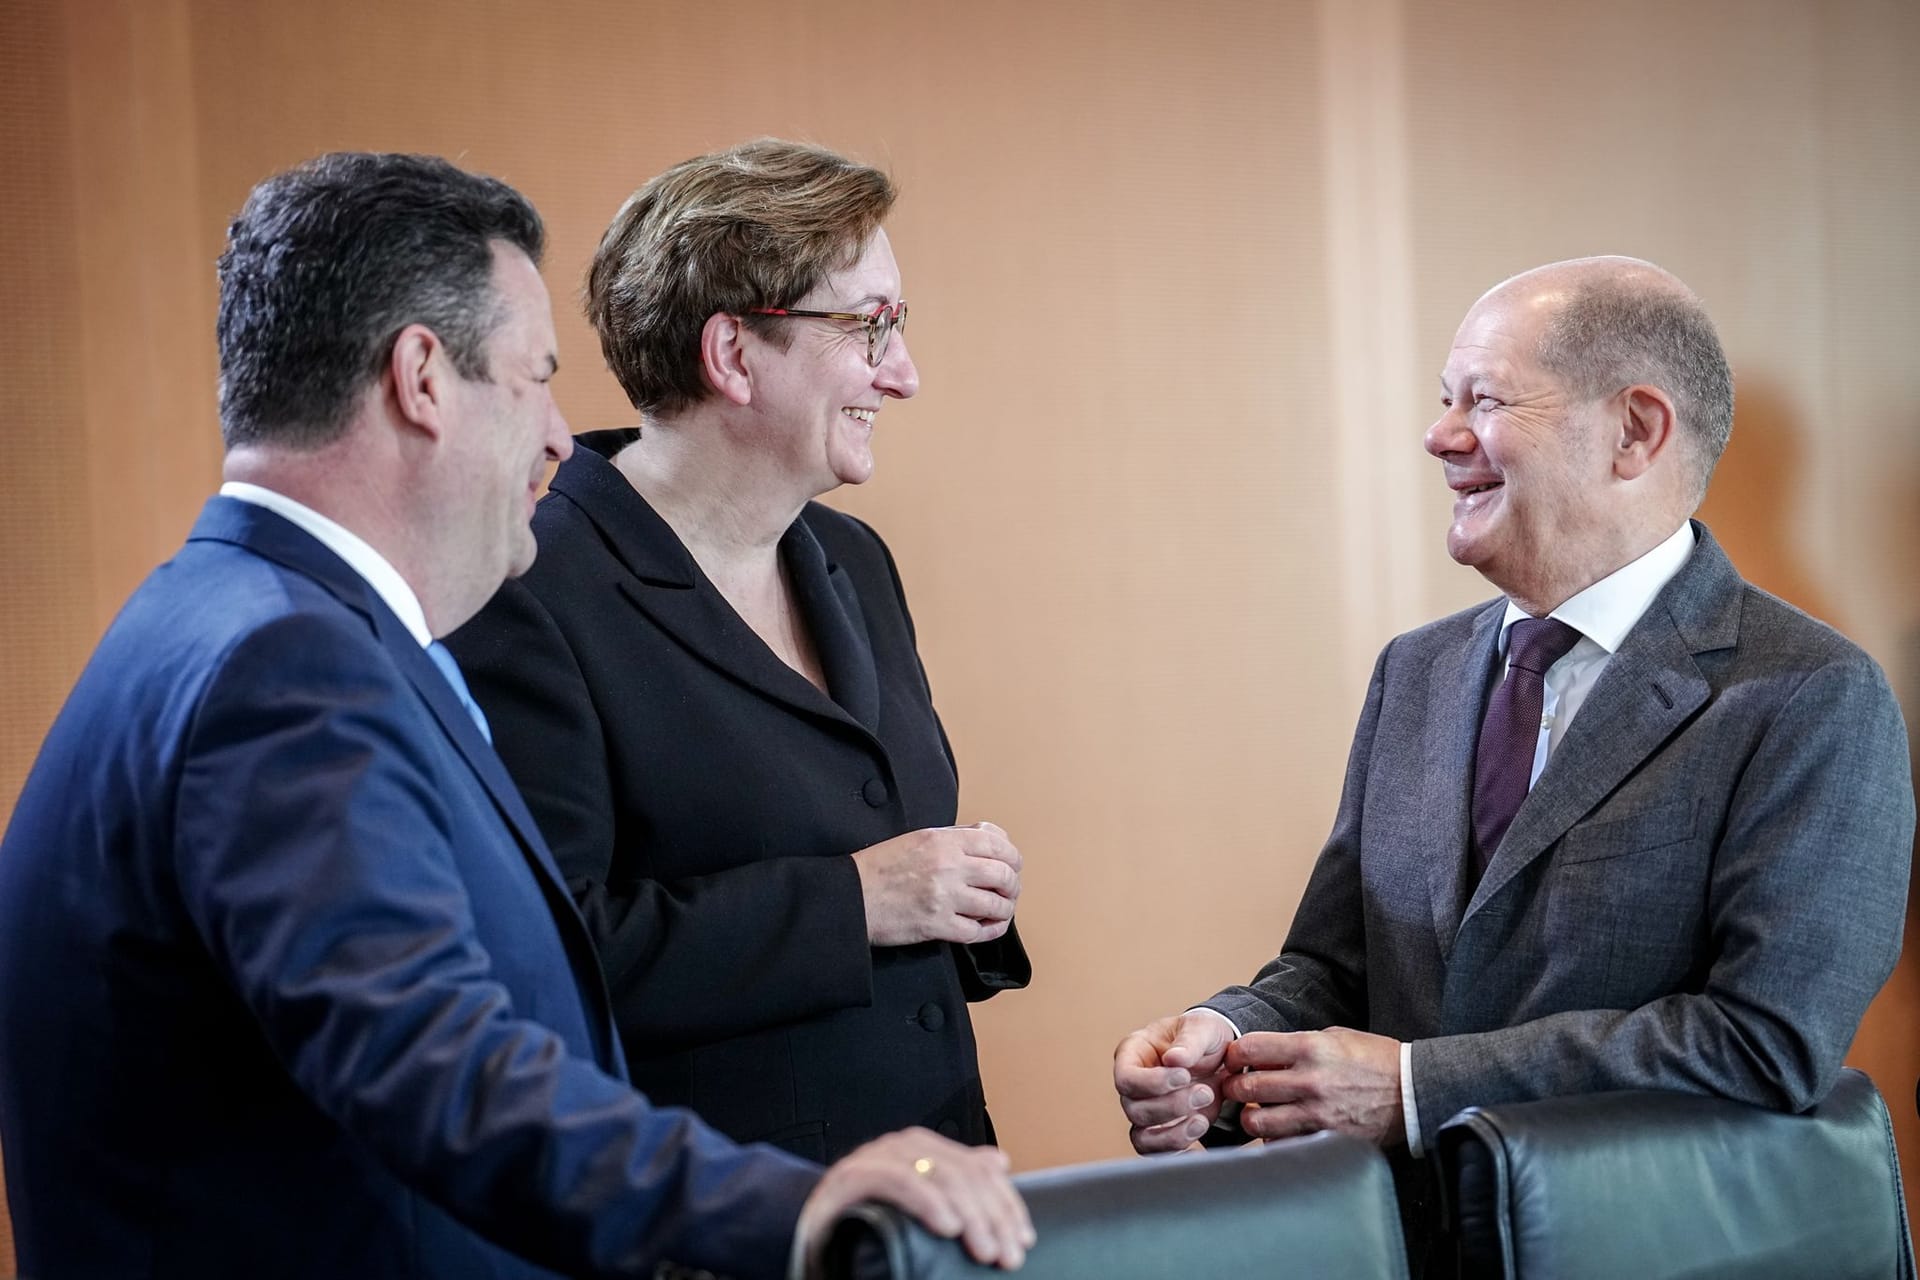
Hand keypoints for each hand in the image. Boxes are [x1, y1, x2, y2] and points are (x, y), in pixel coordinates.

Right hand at [794, 1128, 1033, 1274]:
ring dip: (968, 1216)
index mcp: (924, 1149)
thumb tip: (999, 1161)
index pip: (979, 1170)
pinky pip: (898, 1181)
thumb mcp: (919, 1203)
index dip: (1006, 1204)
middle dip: (992, 1217)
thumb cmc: (865, 1219)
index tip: (1023, 1238)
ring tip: (984, 1249)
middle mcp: (904, 1146)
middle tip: (1007, 1255)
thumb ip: (955, 1179)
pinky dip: (927, 1202)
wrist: (806, 1227)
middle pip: (963, 1174)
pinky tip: (948, 1226)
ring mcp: (878, 1156)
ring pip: (938, 1175)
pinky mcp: (854, 1176)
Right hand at [853, 822, 1021, 946]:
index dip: (1013, 857)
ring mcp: (944, 897)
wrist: (853, 896)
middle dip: (1013, 886)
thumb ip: (955, 838)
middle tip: (1009, 891)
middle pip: (1003, 875)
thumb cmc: (881, 868)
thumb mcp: (918, 837)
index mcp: (944, 840)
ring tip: (1000, 911)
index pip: (997, 844)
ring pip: (996, 905)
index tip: (1013, 866)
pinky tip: (986, 927)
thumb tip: (989, 838)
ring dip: (1004, 910)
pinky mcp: (937, 925)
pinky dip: (989, 931)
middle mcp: (949, 866)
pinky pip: (978, 931)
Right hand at [1113, 1010, 1232, 1152]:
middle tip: (1205, 1092)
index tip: (1184, 1076)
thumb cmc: (1204, 1035)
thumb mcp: (1202, 1027)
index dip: (1151, 1082)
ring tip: (1202, 1120)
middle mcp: (1135, 1086)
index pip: (1126, 1077)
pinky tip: (1199, 1148)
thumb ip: (1189, 1041)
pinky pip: (1158, 1154)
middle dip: (1172, 1106)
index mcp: (1134, 1054)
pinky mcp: (1162, 1133)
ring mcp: (1146, 1111)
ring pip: (1142, 1137)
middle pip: (1134, 1109)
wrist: (1224, 1057)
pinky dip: (1178, 1154)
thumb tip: (1174, 1059)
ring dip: (1174, 1134)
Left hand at [1222, 1027, 1403, 1144]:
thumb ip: (1296, 1045)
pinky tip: (1280, 1129)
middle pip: (1244, 1087)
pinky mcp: (1325, 1138)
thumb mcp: (1335, 1036)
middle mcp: (1309, 1081)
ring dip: (1250, 1116)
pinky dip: (1274, 1138)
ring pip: (1256, 1121)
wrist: (1412, 1092)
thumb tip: (1261, 1055)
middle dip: (1235, 1087)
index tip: (1236, 1060)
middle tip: (1238, 1087)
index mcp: (1310, 1048)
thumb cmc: (1374, 1059)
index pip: (1249, 1048)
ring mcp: (1316, 1113)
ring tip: (1257, 1111)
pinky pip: (1282, 1143)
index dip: (1234, 1054)